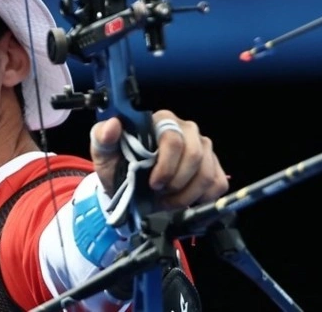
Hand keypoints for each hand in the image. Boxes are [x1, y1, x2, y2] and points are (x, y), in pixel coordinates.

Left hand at [90, 110, 228, 208]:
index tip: (153, 184)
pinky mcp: (214, 166)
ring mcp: (204, 147)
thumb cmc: (119, 167)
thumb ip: (103, 137)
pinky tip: (185, 200)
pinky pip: (218, 183)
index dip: (166, 166)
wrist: (131, 189)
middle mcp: (187, 130)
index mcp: (162, 121)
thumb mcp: (104, 154)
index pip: (174, 139)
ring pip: (207, 173)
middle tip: (159, 193)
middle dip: (176, 182)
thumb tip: (113, 125)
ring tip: (168, 200)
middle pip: (196, 155)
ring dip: (186, 195)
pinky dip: (202, 199)